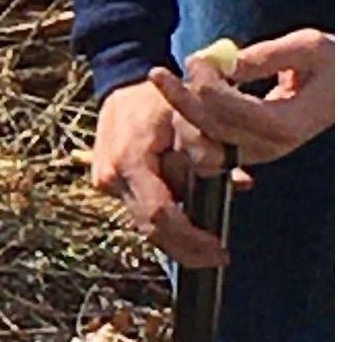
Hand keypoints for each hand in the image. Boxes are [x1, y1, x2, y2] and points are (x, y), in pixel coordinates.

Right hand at [89, 78, 228, 267]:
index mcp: (128, 161)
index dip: (190, 239)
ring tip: (207, 225)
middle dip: (186, 245)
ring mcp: (106, 182)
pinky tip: (189, 204)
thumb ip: (209, 149)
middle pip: (151, 227)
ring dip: (179, 225)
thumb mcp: (190, 116)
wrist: (120, 87)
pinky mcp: (109, 184)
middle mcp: (110, 177)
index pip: (159, 215)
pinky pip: (142, 206)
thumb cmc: (158, 99)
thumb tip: (236, 182)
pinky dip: (168, 209)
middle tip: (218, 255)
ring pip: (146, 220)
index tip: (218, 250)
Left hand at [151, 29, 335, 169]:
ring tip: (175, 83)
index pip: (228, 108)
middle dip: (179, 98)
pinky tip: (183, 100)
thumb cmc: (330, 64)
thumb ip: (268, 56)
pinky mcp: (244, 153)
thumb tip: (228, 64)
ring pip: (198, 144)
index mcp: (286, 123)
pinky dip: (187, 127)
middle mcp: (270, 146)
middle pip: (207, 129)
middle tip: (159, 72)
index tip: (198, 57)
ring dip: (180, 114)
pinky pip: (202, 149)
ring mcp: (256, 154)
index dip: (204, 82)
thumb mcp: (309, 47)